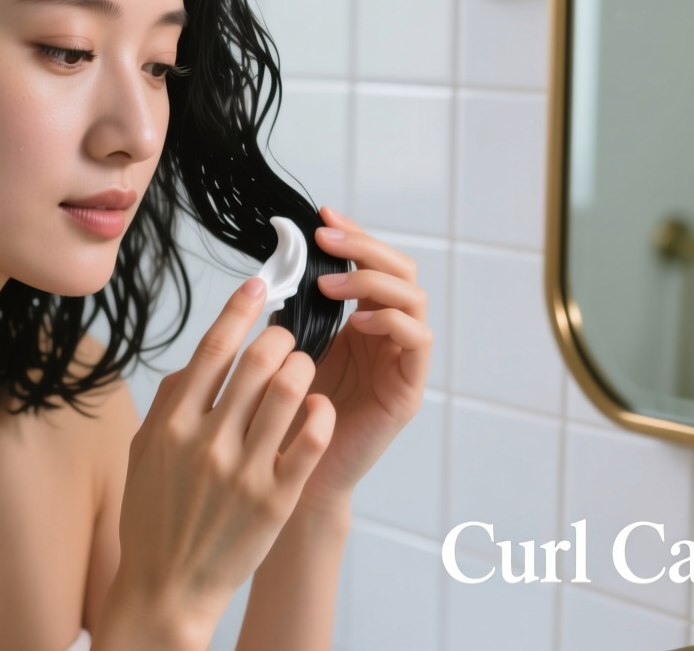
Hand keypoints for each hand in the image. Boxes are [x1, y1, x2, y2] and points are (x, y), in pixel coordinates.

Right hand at [100, 277, 335, 649]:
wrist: (167, 588)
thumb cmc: (154, 520)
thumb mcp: (144, 453)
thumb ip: (167, 404)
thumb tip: (192, 365)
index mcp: (172, 424)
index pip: (213, 348)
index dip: (240, 308)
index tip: (258, 285)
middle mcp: (207, 441)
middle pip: (257, 360)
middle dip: (279, 336)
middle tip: (286, 337)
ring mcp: (243, 470)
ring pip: (289, 390)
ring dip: (303, 368)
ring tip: (302, 371)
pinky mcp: (275, 498)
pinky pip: (309, 439)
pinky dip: (319, 413)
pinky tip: (317, 407)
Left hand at [297, 207, 431, 511]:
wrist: (291, 477)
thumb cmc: (285, 416)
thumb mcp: (285, 350)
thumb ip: (291, 311)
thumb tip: (275, 265)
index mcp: (360, 320)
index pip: (370, 262)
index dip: (352, 233)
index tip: (321, 216)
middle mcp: (386, 335)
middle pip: (400, 270)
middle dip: (365, 247)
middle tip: (327, 239)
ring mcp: (401, 360)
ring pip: (413, 299)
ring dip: (373, 281)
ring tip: (330, 285)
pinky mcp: (408, 389)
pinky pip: (419, 341)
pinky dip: (391, 322)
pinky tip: (357, 322)